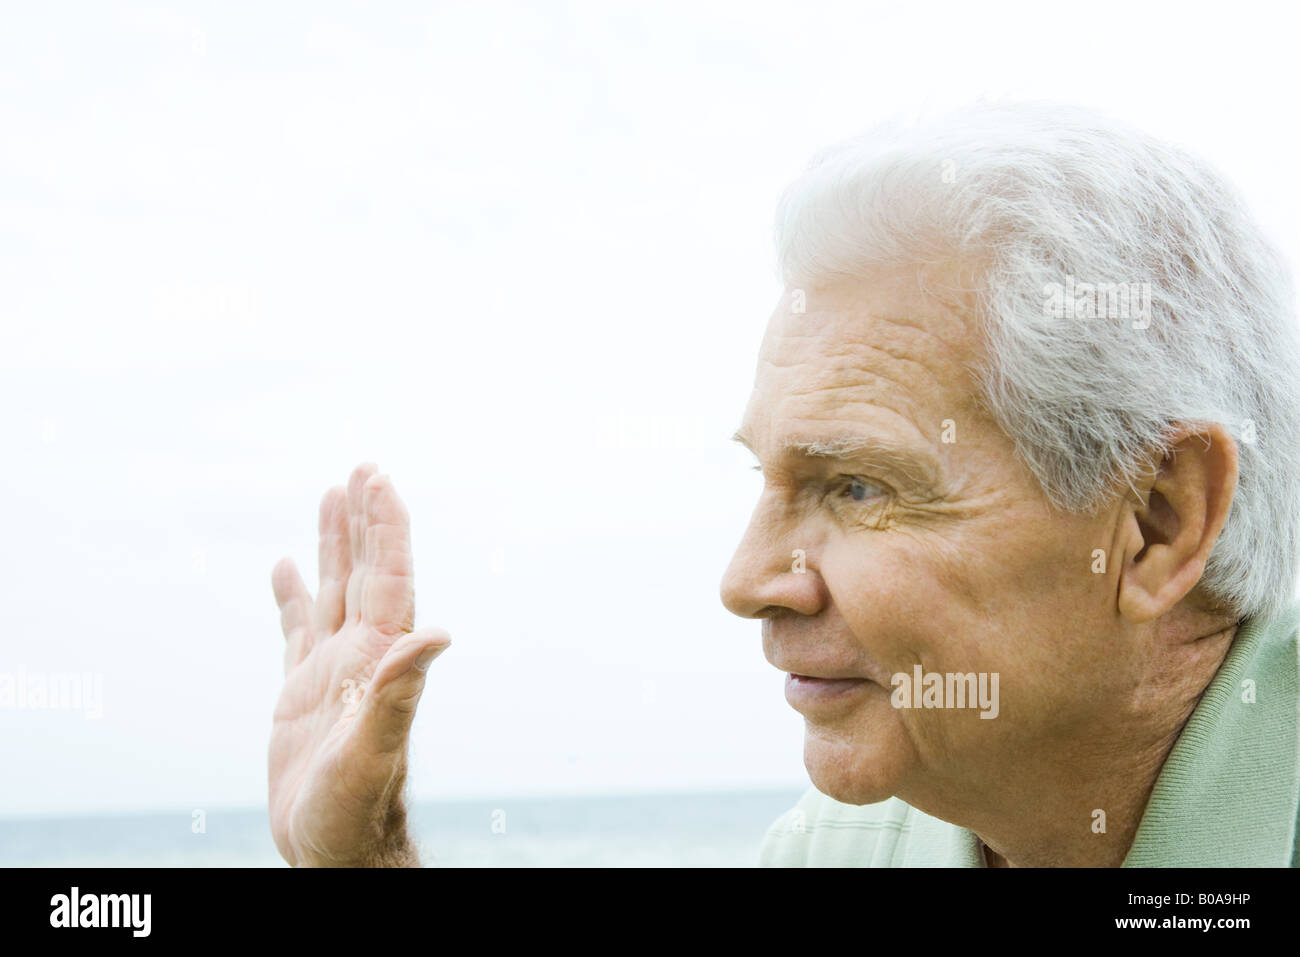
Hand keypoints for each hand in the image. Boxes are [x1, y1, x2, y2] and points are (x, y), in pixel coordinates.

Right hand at [268, 463, 448, 866]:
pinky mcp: (300, 693)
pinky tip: (284, 567)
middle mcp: (361, 654)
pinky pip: (296, 629)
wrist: (334, 851)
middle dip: (365, 520)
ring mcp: (332, 671)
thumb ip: (401, 691)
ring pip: (334, 590)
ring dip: (334, 543)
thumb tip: (441, 633)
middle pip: (366, 570)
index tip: (377, 477)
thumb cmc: (356, 810)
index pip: (388, 574)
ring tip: (330, 494)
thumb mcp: (374, 749)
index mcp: (380, 657)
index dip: (386, 525)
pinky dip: (292, 595)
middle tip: (362, 469)